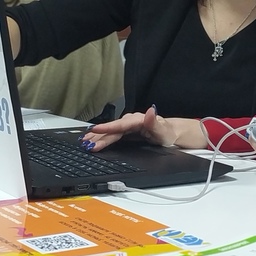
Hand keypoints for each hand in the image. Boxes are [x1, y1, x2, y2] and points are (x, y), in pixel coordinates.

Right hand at [80, 106, 205, 151]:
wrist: (171, 134)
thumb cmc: (167, 134)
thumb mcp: (163, 131)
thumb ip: (155, 123)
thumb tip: (150, 112)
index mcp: (137, 120)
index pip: (120, 125)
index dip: (107, 128)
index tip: (95, 130)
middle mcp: (130, 121)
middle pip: (112, 130)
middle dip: (98, 136)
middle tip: (85, 144)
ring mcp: (128, 126)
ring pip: (110, 132)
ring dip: (97, 137)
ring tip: (84, 142)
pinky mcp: (126, 132)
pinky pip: (112, 135)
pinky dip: (102, 138)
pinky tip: (94, 141)